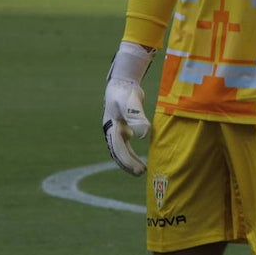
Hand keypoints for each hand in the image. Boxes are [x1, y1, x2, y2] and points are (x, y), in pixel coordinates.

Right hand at [102, 42, 153, 175]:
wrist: (122, 82)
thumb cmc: (125, 91)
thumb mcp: (131, 102)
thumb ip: (137, 117)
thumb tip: (144, 133)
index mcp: (111, 127)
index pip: (118, 148)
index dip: (127, 160)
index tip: (138, 169)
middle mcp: (111, 130)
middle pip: (117, 152)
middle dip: (127, 164)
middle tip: (141, 173)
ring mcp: (115, 129)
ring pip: (121, 150)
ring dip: (129, 160)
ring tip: (141, 169)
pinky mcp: (122, 127)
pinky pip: (125, 144)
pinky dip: (130, 152)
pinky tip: (138, 157)